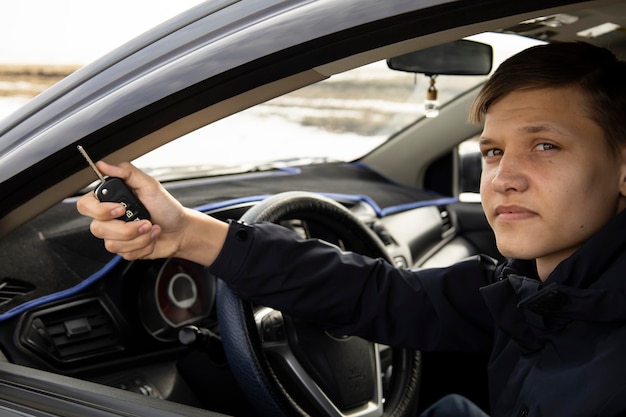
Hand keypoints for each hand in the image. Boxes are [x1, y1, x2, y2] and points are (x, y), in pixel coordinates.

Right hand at [77, 161, 227, 263]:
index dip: (99, 210)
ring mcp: (116, 236)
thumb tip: (104, 164)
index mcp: (111, 200)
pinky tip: (152, 237)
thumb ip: (126, 172)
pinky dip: (144, 245)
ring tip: (152, 227)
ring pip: (112, 244)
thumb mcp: (149, 185)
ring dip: (139, 237)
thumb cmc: (166, 207)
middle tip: (145, 221)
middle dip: (126, 228)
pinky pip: (125, 253)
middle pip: (97, 228)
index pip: (85, 205)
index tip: (120, 209)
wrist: (181, 230)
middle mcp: (109, 219)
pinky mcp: (125, 250)